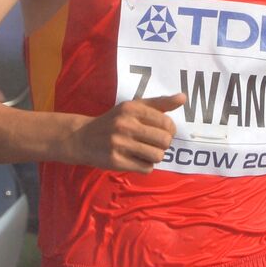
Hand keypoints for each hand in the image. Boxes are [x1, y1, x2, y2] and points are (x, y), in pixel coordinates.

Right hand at [66, 93, 185, 172]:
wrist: (82, 137)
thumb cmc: (113, 121)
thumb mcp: (133, 107)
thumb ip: (159, 103)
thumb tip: (183, 98)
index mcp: (132, 109)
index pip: (167, 123)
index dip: (169, 130)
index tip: (161, 131)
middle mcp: (125, 124)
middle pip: (165, 141)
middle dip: (163, 144)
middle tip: (154, 143)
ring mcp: (119, 143)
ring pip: (157, 156)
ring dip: (154, 156)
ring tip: (144, 151)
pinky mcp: (115, 161)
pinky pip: (145, 168)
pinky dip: (145, 166)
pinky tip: (135, 159)